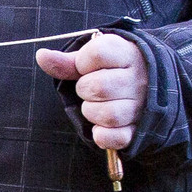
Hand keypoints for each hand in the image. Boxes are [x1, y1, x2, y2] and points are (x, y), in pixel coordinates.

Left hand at [33, 29, 145, 152]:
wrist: (151, 86)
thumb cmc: (114, 70)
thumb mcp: (93, 60)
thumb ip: (67, 61)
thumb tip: (41, 56)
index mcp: (127, 54)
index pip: (97, 53)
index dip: (83, 62)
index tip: (87, 66)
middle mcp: (138, 80)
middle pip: (97, 88)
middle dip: (85, 90)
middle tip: (91, 89)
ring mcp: (141, 106)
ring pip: (107, 115)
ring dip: (92, 112)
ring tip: (97, 105)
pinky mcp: (138, 130)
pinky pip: (114, 138)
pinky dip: (102, 135)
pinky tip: (101, 126)